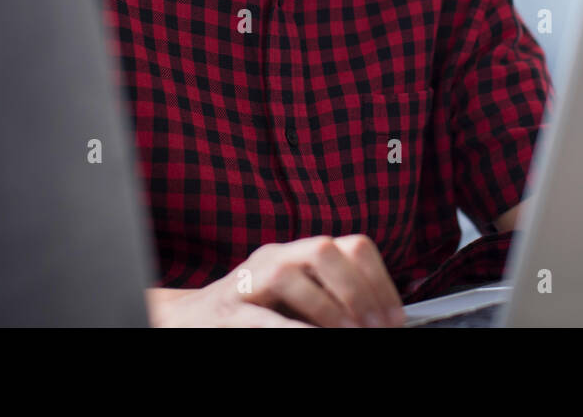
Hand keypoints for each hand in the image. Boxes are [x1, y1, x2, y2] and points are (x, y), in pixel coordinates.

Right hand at [146, 235, 406, 327]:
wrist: (187, 321)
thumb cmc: (250, 314)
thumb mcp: (297, 300)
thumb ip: (332, 300)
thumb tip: (380, 318)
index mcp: (298, 252)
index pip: (352, 245)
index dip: (380, 281)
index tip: (394, 318)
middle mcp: (274, 257)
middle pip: (326, 249)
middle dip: (358, 291)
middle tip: (375, 328)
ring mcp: (247, 280)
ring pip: (292, 275)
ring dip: (328, 310)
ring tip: (349, 335)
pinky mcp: (228, 310)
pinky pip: (263, 317)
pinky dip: (293, 329)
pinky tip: (311, 338)